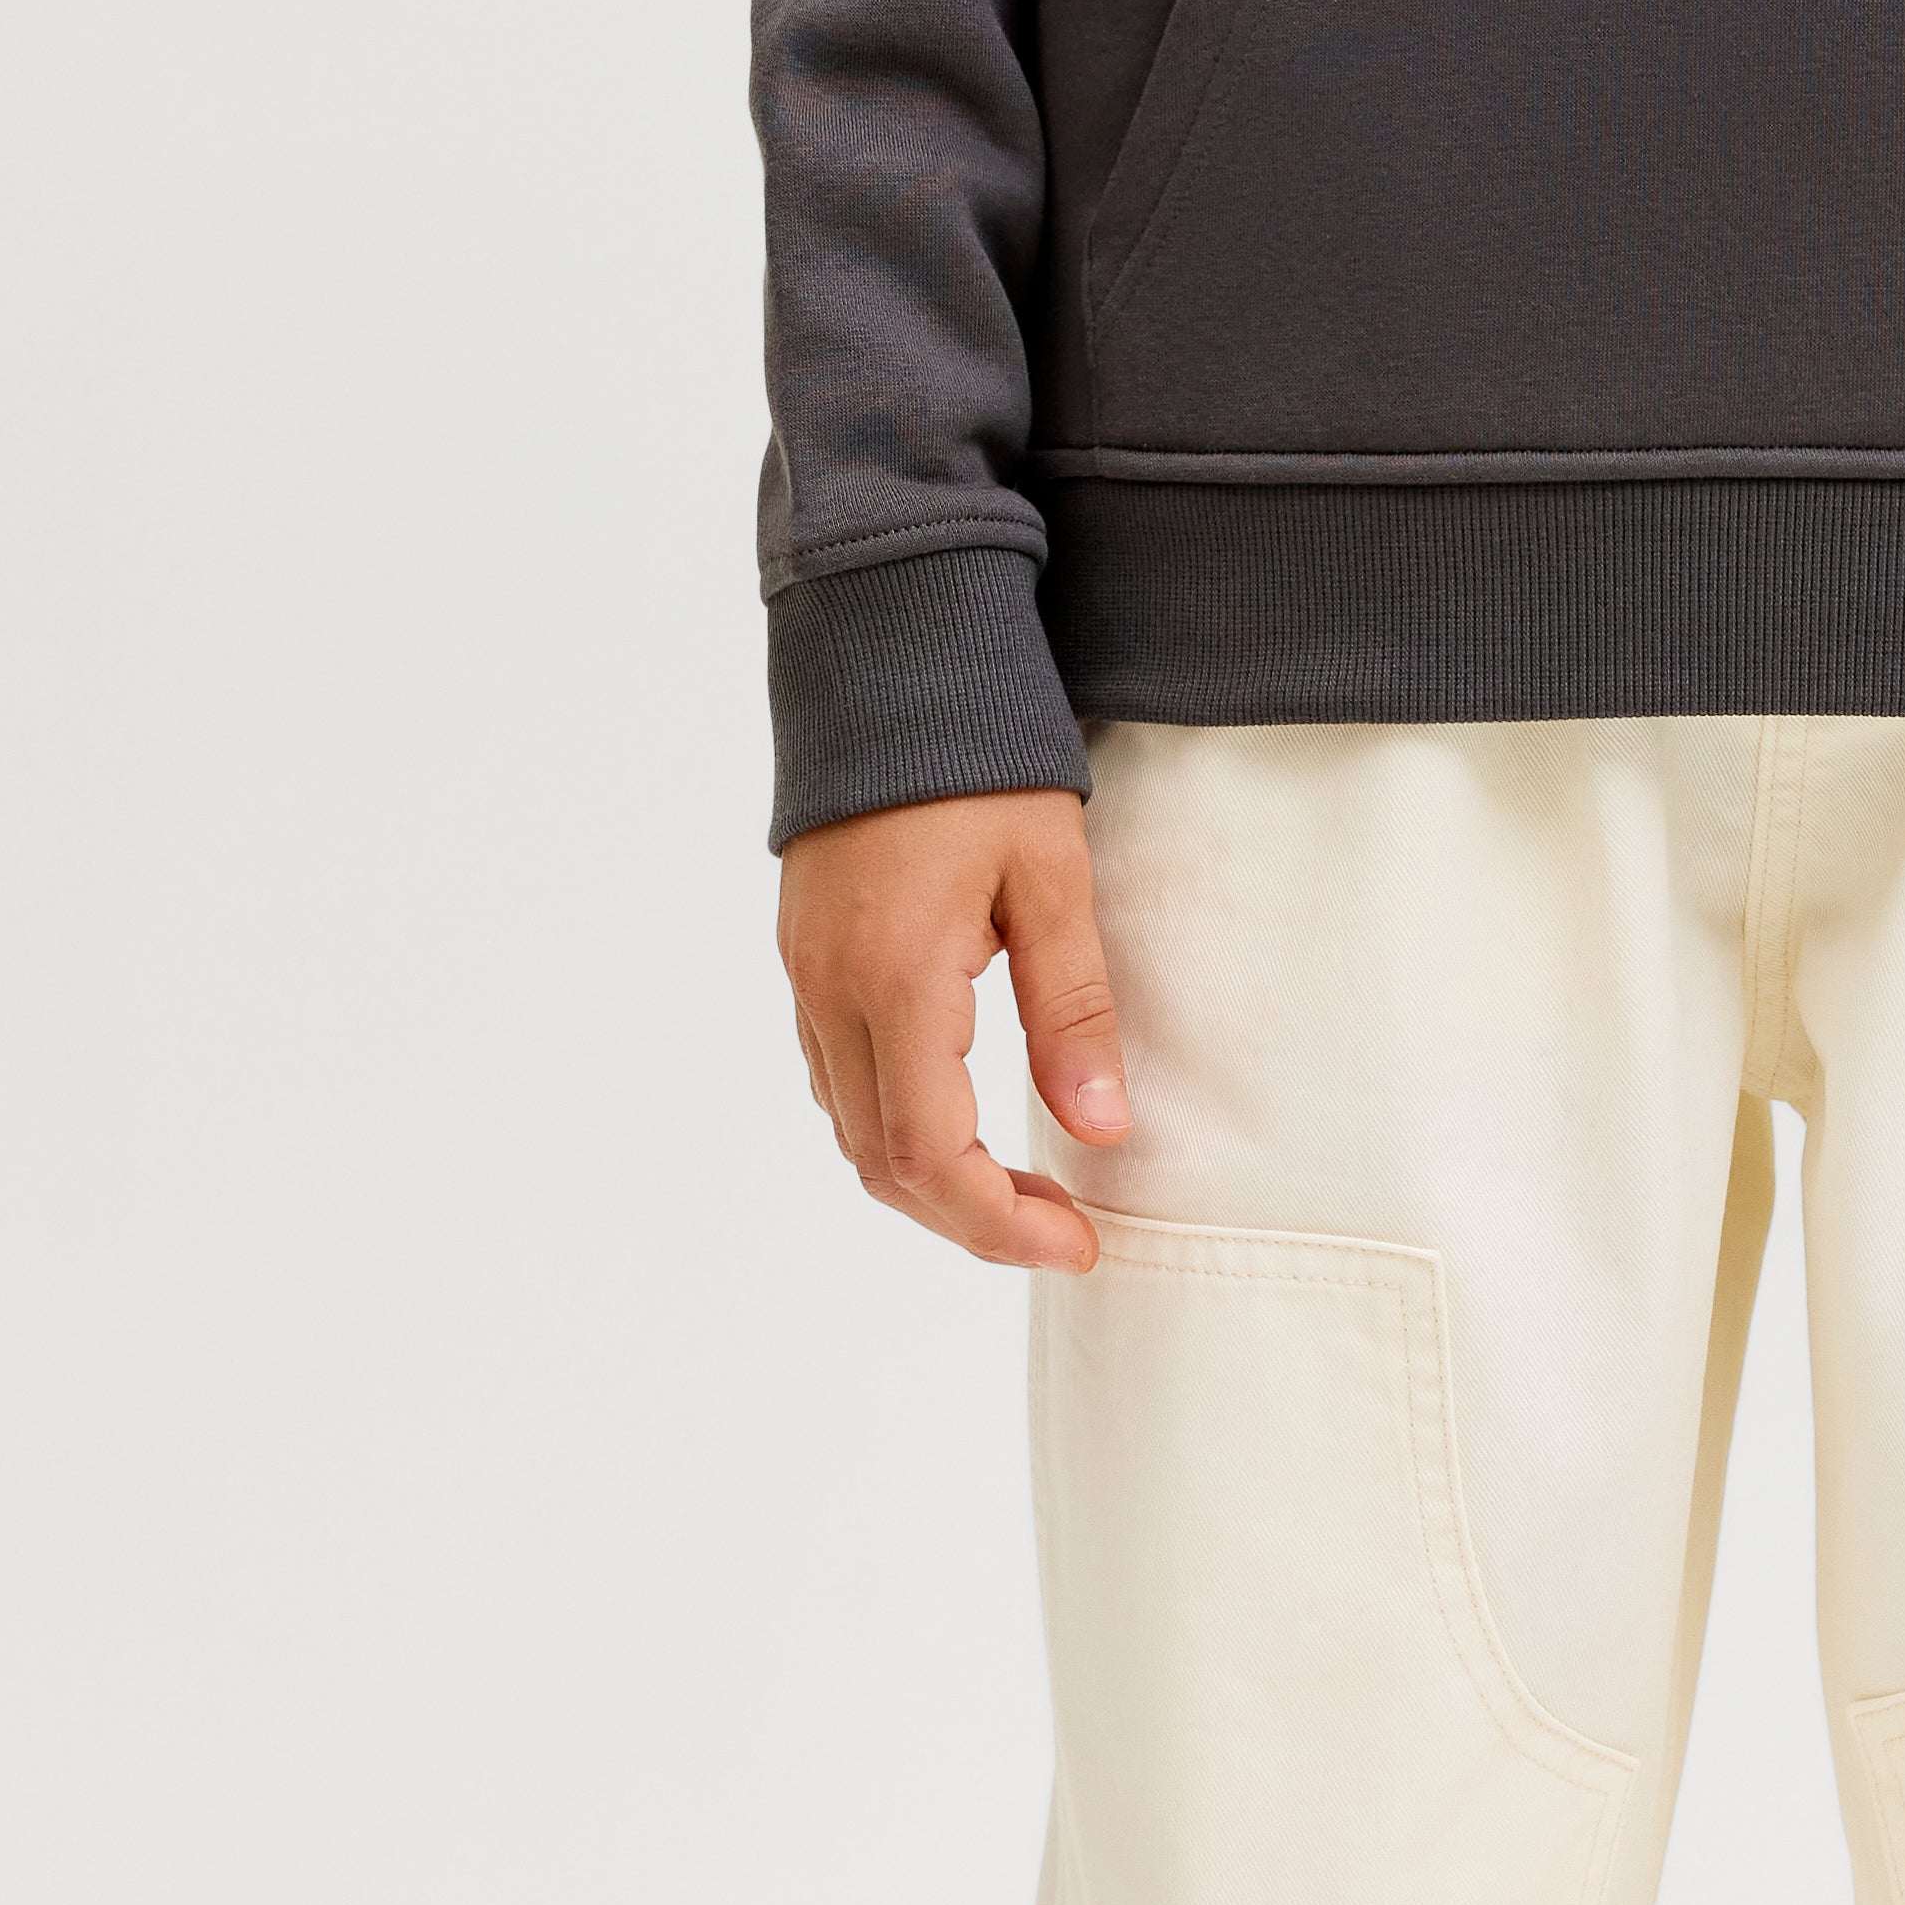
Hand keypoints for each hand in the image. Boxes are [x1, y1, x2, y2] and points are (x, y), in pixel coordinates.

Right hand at [777, 787, 1131, 1270]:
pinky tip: (958, 1116)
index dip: (999, 1224)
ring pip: (851, 1130)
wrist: (892, 660)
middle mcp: (833, 993)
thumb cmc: (985, 760)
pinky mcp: (804, 956)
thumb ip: (1072, 1008)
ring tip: (1021, 1187)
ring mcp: (807, 977)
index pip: (930, 1157)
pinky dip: (893, 1126)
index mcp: (896, 979)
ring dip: (929, 1181)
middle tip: (1061, 1229)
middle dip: (969, 1219)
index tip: (1076, 1244)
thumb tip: (1100, 1131)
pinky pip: (836, 1078)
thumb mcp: (1051, 877)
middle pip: (881, 1164)